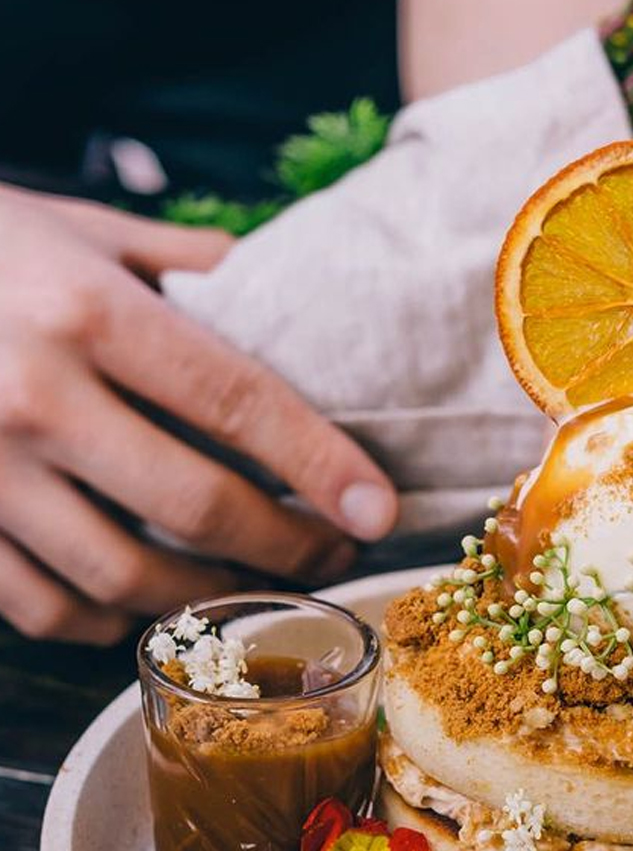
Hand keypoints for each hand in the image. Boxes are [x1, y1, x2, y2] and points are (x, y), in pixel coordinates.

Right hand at [0, 187, 397, 643]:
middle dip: (289, 545)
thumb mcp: (73, 226)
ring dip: (211, 594)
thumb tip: (263, 279)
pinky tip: (149, 605)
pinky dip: (110, 622)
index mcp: (84, 311)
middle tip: (335, 552)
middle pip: (198, 506)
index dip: (320, 464)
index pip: (236, 401)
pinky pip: (46, 609)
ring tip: (257, 584)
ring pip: (126, 578)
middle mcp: (35, 397)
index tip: (378, 510)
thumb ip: (172, 257)